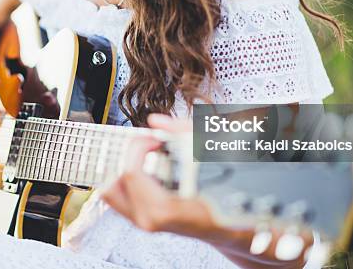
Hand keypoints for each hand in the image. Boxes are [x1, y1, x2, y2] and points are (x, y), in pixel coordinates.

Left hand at [102, 114, 313, 268]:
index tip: (155, 136)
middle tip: (152, 143)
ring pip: (112, 190)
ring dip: (128, 164)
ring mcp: (148, 222)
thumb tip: (155, 121)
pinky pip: (122, 196)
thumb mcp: (217, 155)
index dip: (138, 147)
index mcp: (170, 209)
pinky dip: (130, 176)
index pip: (131, 174)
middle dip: (130, 154)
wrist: (240, 231)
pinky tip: (153, 165)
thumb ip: (183, 134)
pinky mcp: (146, 219)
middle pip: (113, 182)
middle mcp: (153, 220)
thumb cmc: (234, 195)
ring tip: (152, 153)